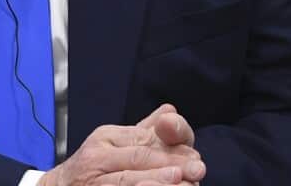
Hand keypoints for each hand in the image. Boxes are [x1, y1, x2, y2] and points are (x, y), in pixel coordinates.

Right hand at [38, 106, 205, 185]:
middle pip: (138, 157)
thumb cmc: (93, 167)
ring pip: (128, 179)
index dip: (170, 146)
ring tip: (182, 180)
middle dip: (170, 163)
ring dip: (158, 180)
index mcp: (106, 137)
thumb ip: (144, 131)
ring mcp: (94, 178)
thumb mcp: (115, 144)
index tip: (194, 154)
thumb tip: (171, 111)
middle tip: (197, 168)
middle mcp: (97, 155)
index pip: (142, 138)